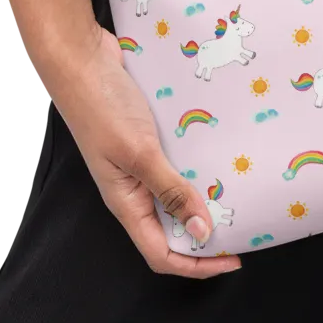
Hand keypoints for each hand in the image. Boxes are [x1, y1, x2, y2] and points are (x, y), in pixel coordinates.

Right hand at [50, 22, 244, 278]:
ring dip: (204, 197)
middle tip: (241, 223)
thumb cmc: (102, 107)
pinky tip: (218, 154)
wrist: (82, 58)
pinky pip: (176, 163)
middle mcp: (133, 189)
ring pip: (176, 194)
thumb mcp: (140, 153)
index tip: (232, 259)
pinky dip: (197, 165)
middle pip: (172, 229)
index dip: (197, 264)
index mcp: (127, 203)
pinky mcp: (145, 139)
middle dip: (205, 232)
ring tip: (236, 192)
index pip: (162, 254)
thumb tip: (203, 232)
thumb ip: (171, 191)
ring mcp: (139, 163)